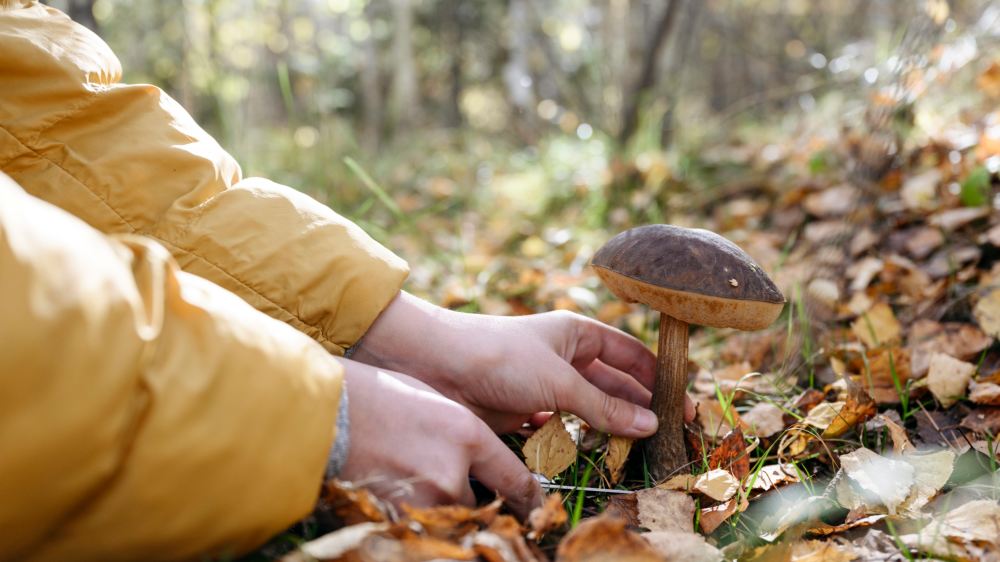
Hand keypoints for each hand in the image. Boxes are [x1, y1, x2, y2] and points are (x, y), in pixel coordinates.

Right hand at [336, 357, 542, 518]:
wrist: (327, 412)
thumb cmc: (377, 399)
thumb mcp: (435, 405)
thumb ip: (464, 437)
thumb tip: (481, 464)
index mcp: (467, 435)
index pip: (516, 482)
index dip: (528, 501)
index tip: (532, 508)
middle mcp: (454, 470)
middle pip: (483, 503)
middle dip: (471, 497)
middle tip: (449, 481)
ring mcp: (427, 497)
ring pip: (452, 515)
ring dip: (442, 505)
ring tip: (415, 475)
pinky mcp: (400, 514)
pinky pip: (425, 523)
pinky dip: (418, 513)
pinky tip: (401, 487)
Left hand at [353, 292, 693, 434]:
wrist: (437, 367)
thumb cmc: (501, 357)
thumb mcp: (560, 382)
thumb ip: (604, 407)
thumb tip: (652, 424)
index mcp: (578, 334)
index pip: (630, 354)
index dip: (658, 377)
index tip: (683, 404)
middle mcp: (566, 357)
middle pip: (614, 385)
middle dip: (639, 408)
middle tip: (669, 436)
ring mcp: (546, 385)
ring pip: (590, 409)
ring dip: (612, 429)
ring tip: (641, 452)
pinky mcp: (526, 411)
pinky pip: (563, 428)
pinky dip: (579, 441)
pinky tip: (598, 456)